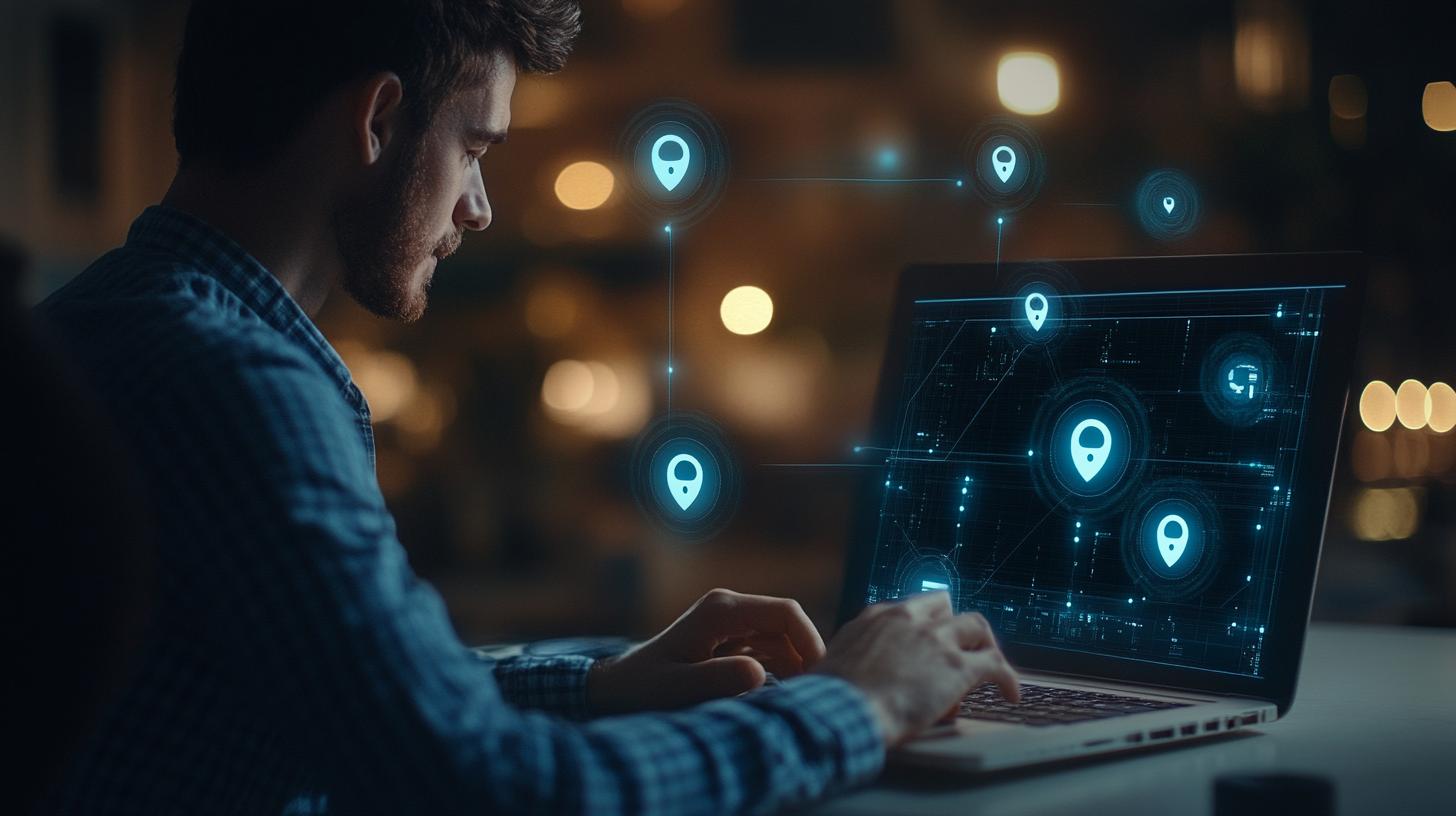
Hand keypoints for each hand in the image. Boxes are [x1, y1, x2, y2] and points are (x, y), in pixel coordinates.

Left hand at [587, 588, 825, 714]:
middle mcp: (731, 609)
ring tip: (791, 703)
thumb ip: (717, 679)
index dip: (810, 641)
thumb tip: (759, 674)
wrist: (617, 689)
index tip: (820, 678)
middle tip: (810, 697)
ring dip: (792, 669)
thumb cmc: (643, 688)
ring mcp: (732, 624)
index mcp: (722, 610)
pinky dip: (778, 675)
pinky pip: (769, 653)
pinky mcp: (732, 641)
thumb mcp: (677, 688)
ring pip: (783, 641)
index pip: (786, 613)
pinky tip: (771, 701)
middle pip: (789, 626)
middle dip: (805, 659)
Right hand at [813, 591, 1019, 745]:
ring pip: (976, 626)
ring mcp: (936, 640)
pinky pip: (996, 664)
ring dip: (983, 645)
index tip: (926, 640)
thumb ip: (852, 658)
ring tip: (989, 667)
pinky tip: (1011, 694)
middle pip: (945, 606)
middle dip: (954, 626)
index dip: (922, 625)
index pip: (910, 608)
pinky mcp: (959, 667)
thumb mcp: (833, 662)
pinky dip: (1008, 678)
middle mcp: (909, 619)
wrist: (842, 709)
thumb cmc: (831, 697)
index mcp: (877, 617)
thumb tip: (857, 676)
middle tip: (959, 648)